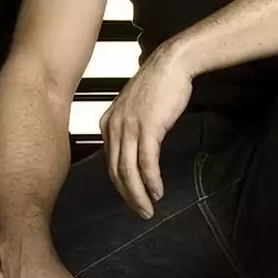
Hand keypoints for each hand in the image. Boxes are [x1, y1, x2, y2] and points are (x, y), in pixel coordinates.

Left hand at [99, 48, 193, 218]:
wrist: (170, 65)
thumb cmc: (156, 86)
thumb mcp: (134, 109)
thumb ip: (129, 129)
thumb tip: (134, 151)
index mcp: (107, 123)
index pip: (110, 162)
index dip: (121, 184)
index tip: (131, 197)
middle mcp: (113, 127)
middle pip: (116, 171)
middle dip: (127, 196)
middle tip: (139, 211)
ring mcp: (129, 127)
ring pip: (129, 171)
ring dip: (138, 194)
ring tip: (148, 209)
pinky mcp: (147, 128)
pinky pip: (146, 162)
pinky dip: (151, 180)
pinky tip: (157, 191)